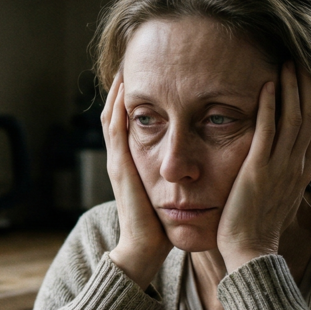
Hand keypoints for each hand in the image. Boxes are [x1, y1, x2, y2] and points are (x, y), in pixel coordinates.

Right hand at [102, 71, 172, 287]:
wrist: (145, 249)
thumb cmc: (162, 225)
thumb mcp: (170, 191)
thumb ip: (179, 174)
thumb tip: (199, 160)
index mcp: (133, 163)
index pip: (129, 122)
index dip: (133, 98)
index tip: (147, 75)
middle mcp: (121, 159)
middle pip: (116, 113)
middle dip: (122, 88)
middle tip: (131, 60)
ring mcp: (117, 162)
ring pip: (111, 117)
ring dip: (117, 91)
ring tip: (124, 67)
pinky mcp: (120, 168)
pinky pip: (115, 131)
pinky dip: (117, 109)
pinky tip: (124, 91)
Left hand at [217, 62, 310, 272]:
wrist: (251, 252)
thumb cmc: (258, 229)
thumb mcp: (279, 198)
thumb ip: (284, 178)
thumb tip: (287, 168)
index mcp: (301, 172)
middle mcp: (296, 166)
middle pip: (310, 117)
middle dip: (307, 87)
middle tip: (303, 61)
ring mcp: (280, 167)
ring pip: (294, 119)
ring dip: (291, 88)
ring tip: (288, 64)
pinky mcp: (258, 170)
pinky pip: (267, 132)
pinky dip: (269, 107)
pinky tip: (267, 86)